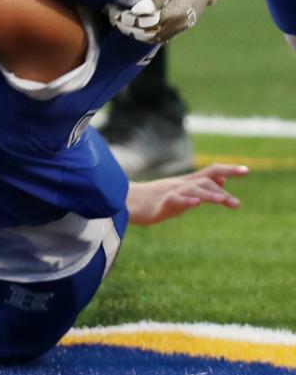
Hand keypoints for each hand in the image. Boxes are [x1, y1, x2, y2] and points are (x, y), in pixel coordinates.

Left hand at [107, 0, 232, 42]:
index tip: (113, 12)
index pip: (145, 24)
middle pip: (148, 34)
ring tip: (121, 22)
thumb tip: (141, 9)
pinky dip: (147, 34)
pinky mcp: (183, 24)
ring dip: (136, 32)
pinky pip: (162, 35)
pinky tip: (136, 26)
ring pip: (155, 37)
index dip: (128, 21)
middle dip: (128, 27)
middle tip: (113, 17)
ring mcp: (182, 26)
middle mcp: (179, 24)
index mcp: (175, 12)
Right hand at [127, 163, 247, 225]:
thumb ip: (201, 187)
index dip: (228, 170)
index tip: (246, 170)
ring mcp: (170, 192)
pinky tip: (196, 203)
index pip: (211, 172)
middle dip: (223, 191)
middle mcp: (181, 184)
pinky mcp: (160, 204)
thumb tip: (222, 182)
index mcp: (187, 183)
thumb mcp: (182, 193)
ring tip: (227, 203)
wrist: (127, 201)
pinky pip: (175, 200)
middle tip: (237, 205)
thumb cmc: (155, 199)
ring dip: (212, 195)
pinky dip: (186, 200)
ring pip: (193, 190)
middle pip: (205, 180)